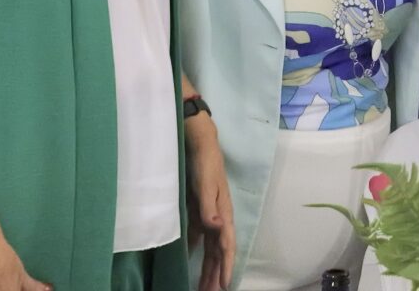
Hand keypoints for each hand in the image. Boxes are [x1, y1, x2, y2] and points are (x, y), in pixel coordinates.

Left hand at [186, 115, 235, 290]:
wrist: (199, 143)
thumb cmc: (205, 162)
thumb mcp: (206, 183)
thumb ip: (210, 205)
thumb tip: (216, 228)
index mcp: (224, 213)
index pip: (226, 245)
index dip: (226, 266)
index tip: (224, 285)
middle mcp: (219, 218)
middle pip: (219, 252)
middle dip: (217, 274)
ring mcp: (209, 216)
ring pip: (210, 249)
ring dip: (208, 268)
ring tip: (204, 287)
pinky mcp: (199, 213)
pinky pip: (199, 239)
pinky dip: (197, 254)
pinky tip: (191, 264)